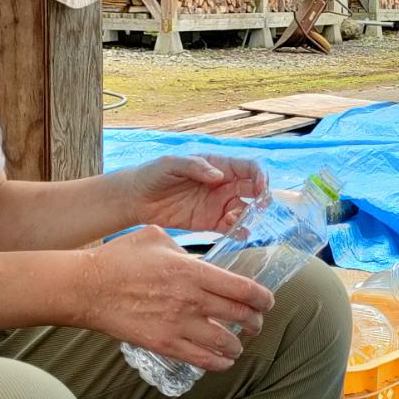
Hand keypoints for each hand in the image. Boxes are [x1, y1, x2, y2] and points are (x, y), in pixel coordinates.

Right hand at [80, 226, 273, 370]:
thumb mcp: (156, 236)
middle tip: (255, 322)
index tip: (266, 302)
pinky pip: (202, 360)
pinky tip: (223, 360)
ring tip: (239, 343)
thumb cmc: (118, 258)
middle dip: (255, 322)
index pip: (243, 289)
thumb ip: (184, 248)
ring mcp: (178, 325)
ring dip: (238, 345)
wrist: (86, 288)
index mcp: (192, 271)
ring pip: (225, 343)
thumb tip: (198, 258)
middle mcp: (191, 300)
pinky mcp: (163, 344)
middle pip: (240, 316)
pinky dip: (219, 363)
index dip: (262, 298)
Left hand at [124, 155, 266, 235]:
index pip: (248, 168)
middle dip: (261, 198)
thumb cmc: (153, 174)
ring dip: (249, 216)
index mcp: (217, 165)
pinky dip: (238, 231)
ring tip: (238, 221)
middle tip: (261, 208)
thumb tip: (218, 175)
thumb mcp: (171, 164)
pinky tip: (237, 233)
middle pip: (252, 189)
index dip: (260, 176)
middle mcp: (222, 184)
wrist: (136, 198)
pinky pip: (230, 227)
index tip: (261, 187)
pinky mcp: (209, 221)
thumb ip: (195, 167)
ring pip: (244, 210)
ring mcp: (217, 204)